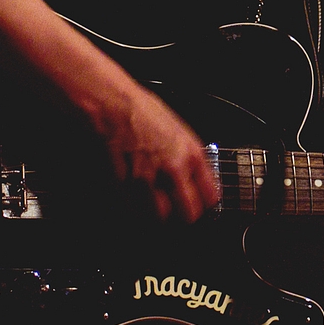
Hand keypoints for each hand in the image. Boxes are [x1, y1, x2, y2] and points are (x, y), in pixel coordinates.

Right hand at [97, 87, 218, 222]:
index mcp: (191, 154)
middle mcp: (173, 169)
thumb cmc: (142, 111)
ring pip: (161, 218)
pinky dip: (138, 212)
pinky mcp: (124, 185)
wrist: (113, 106)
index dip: (206, 205)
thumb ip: (190, 158)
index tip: (202, 207)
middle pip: (188, 214)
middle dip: (186, 218)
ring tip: (159, 214)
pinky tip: (139, 205)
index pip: (209, 196)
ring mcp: (148, 179)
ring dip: (161, 219)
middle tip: (181, 217)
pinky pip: (136, 210)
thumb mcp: (179, 130)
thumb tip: (196, 180)